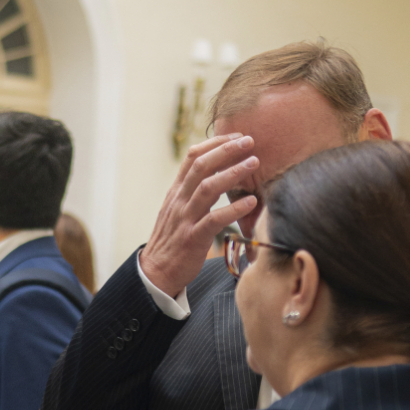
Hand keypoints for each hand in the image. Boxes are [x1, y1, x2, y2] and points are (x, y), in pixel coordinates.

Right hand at [139, 135, 259, 298]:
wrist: (155, 272)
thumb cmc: (172, 241)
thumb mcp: (177, 210)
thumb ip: (193, 193)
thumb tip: (215, 174)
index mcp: (176, 192)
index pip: (192, 158)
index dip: (215, 143)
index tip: (236, 137)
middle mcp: (179, 201)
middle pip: (201, 166)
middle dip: (226, 150)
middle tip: (249, 141)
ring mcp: (185, 219)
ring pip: (207, 188)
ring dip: (233, 173)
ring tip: (254, 163)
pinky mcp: (192, 238)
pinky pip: (214, 220)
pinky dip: (234, 209)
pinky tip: (251, 202)